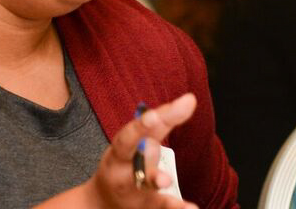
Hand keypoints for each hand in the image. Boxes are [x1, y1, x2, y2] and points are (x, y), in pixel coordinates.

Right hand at [86, 93, 199, 208]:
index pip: (131, 136)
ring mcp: (135, 193)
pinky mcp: (146, 207)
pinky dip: (177, 207)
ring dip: (156, 183)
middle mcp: (124, 173)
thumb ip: (162, 122)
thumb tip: (190, 99)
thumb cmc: (125, 163)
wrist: (102, 202)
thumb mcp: (136, 141)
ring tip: (167, 181)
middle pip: (137, 164)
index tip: (153, 115)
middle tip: (159, 158)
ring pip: (147, 188)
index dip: (141, 126)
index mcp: (120, 152)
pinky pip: (161, 207)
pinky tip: (192, 208)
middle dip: (144, 154)